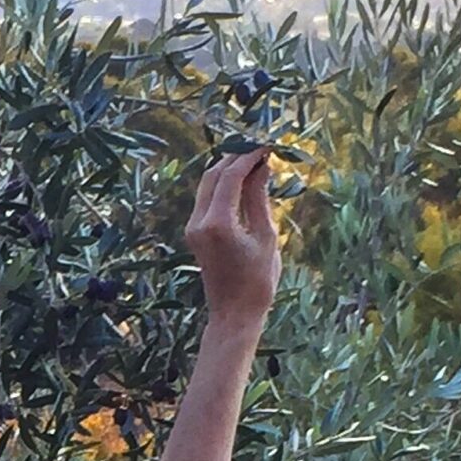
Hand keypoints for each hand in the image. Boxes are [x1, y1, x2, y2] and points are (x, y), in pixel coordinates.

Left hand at [184, 148, 280, 324]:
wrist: (234, 314)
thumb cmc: (257, 282)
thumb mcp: (266, 236)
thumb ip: (260, 198)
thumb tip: (262, 166)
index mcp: (218, 224)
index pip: (230, 176)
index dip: (249, 156)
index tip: (267, 145)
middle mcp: (199, 222)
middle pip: (213, 175)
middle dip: (236, 158)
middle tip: (260, 148)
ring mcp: (193, 228)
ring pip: (207, 185)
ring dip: (229, 170)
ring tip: (255, 161)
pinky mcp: (195, 233)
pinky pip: (207, 199)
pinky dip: (224, 186)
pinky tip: (244, 182)